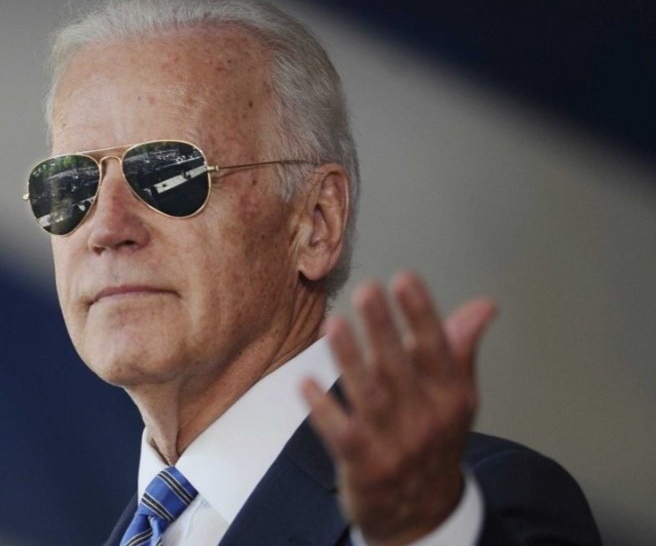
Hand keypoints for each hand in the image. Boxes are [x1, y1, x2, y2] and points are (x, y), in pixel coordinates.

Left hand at [302, 272, 495, 545]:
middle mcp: (426, 420)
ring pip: (370, 396)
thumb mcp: (454, 398)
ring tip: (334, 324)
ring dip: (350, 359)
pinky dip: (323, 409)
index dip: (421, 314)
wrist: (421, 511)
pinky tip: (305, 383)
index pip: (436, 350)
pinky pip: (339, 432)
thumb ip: (458, 349)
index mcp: (451, 398)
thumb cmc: (433, 439)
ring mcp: (393, 445)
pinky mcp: (362, 464)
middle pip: (400, 368)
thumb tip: (484, 306)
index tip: (404, 279)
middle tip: (367, 291)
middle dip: (383, 328)